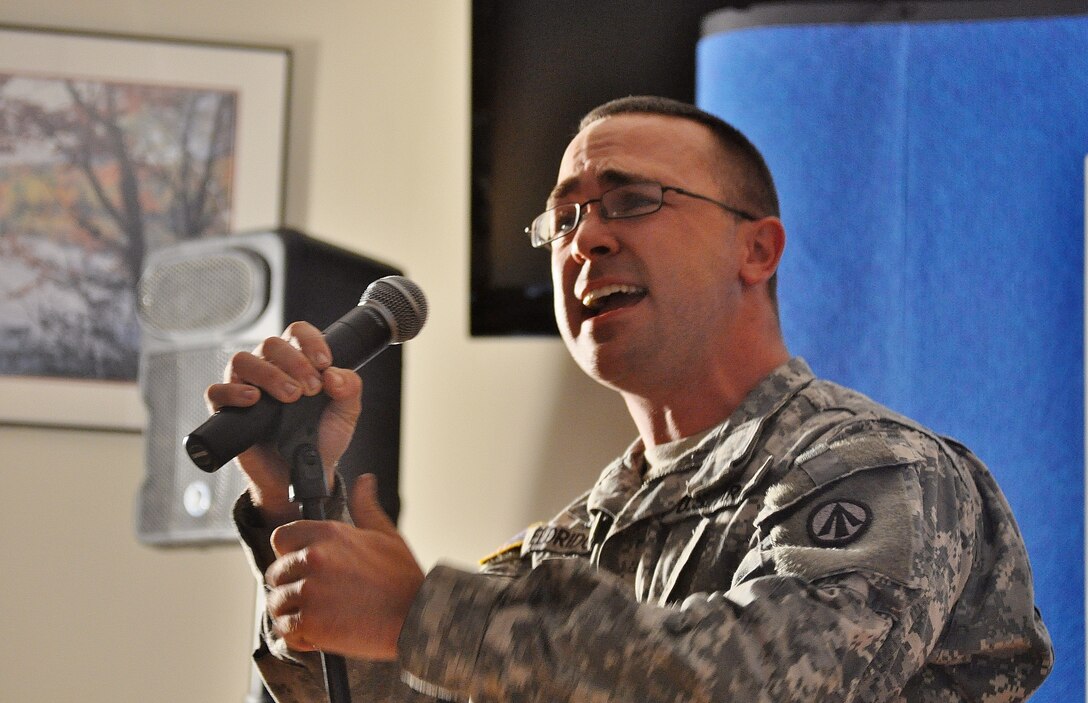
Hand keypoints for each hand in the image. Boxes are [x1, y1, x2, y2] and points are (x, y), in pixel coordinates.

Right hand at [205, 321, 361, 523]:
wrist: (302, 475)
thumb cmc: (320, 438)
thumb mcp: (346, 414)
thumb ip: (349, 389)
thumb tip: (334, 374)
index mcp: (297, 361)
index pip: (297, 332)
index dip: (311, 341)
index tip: (325, 363)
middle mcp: (269, 368)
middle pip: (271, 343)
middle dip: (295, 362)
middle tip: (311, 389)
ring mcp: (245, 387)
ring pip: (243, 360)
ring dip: (269, 374)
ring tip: (290, 397)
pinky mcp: (227, 411)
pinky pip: (216, 391)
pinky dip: (233, 392)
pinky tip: (253, 400)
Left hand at [265, 474, 425, 659]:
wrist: (416, 616)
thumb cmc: (403, 579)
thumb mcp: (386, 534)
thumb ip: (366, 506)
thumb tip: (365, 481)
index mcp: (329, 534)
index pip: (281, 538)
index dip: (289, 554)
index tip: (303, 567)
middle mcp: (314, 558)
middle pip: (276, 574)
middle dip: (291, 587)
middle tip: (315, 598)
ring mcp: (310, 591)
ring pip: (277, 604)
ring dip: (292, 614)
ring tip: (316, 618)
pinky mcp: (311, 622)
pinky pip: (286, 630)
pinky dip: (298, 637)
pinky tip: (318, 634)